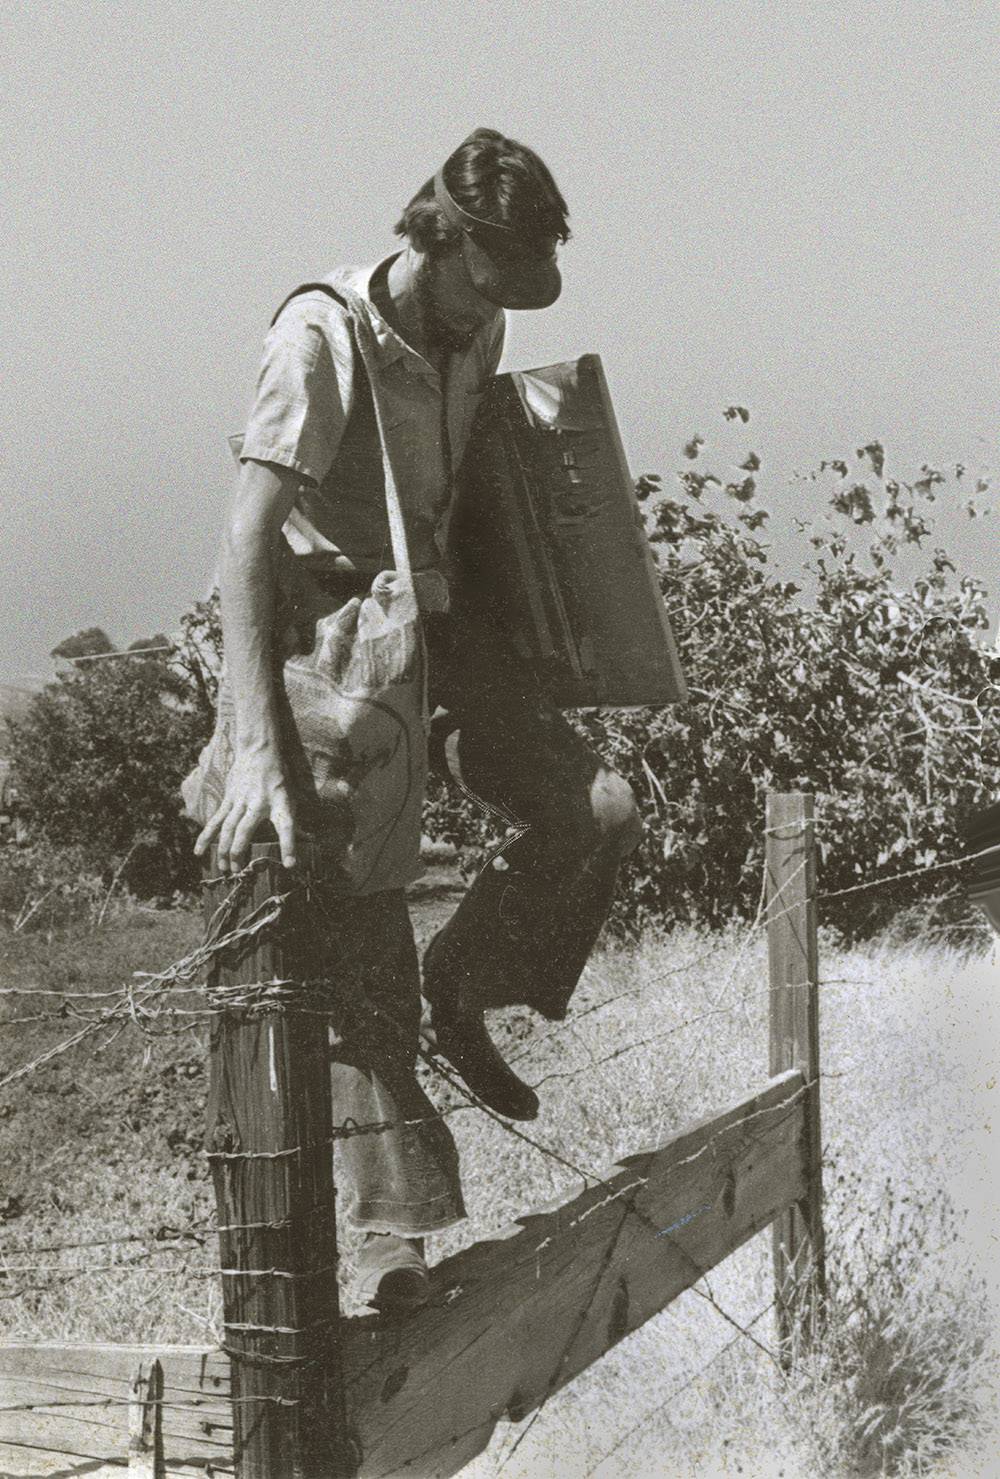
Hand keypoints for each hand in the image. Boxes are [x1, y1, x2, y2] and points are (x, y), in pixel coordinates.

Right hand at [194, 747, 296, 873]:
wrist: (258, 751)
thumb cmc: (279, 777)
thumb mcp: (292, 796)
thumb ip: (295, 820)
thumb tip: (309, 842)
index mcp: (280, 803)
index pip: (287, 826)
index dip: (289, 846)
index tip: (289, 864)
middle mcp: (258, 803)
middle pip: (245, 831)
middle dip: (240, 852)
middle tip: (238, 872)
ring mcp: (240, 801)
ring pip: (227, 828)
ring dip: (223, 849)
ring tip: (223, 868)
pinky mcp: (228, 800)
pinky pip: (215, 821)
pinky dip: (206, 837)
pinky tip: (199, 852)